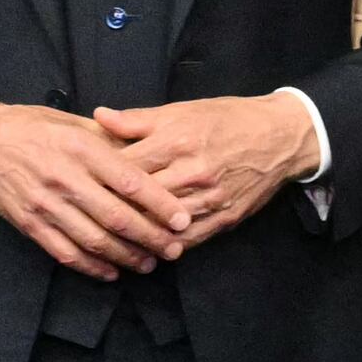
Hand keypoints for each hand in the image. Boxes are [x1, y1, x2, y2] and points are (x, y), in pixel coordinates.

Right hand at [0, 99, 177, 278]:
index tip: (182, 220)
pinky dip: (91, 266)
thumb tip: (151, 157)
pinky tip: (111, 271)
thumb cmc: (34, 127)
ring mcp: (46, 204)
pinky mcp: (31, 224)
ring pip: (94, 240)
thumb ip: (112, 141)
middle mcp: (65, 178)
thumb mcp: (75, 123)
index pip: (130, 182)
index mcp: (81, 148)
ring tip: (148, 264)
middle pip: (117, 218)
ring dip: (126, 257)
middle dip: (151, 238)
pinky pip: (66, 252)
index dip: (160, 205)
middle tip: (174, 250)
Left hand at [89, 94, 316, 252]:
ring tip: (109, 242)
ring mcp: (209, 198)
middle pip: (140, 200)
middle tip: (86, 220)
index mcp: (177, 140)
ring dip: (136, 236)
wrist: (280, 136)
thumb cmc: (227, 119)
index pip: (127, 166)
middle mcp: (192, 171)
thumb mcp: (182, 110)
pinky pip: (189, 239)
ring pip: (162, 224)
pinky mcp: (224, 218)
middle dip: (113, 210)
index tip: (80, 185)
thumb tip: (98, 116)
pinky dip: (166, 246)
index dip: (100, 178)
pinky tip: (147, 251)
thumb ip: (137, 120)